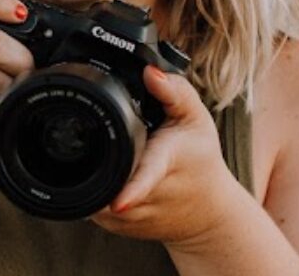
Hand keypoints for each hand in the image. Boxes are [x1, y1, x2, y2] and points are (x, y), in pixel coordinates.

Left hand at [91, 65, 242, 245]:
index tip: (118, 202)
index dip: (132, 190)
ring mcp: (131, 218)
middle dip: (94, 159)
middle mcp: (147, 198)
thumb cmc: (200, 161)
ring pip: (93, 194)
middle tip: (101, 141)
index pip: (146, 178)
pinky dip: (94, 186)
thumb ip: (174, 91)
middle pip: (105, 180)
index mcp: (165, 166)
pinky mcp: (118, 228)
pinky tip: (110, 174)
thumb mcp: (196, 120)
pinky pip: (92, 205)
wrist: (208, 214)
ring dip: (91, 173)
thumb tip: (149, 71)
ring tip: (112, 156)